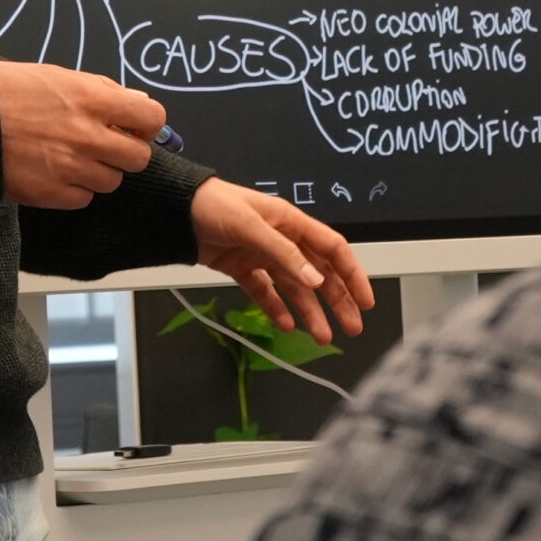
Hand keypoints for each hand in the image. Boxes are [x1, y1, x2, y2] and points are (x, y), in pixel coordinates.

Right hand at [0, 60, 165, 208]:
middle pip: (138, 158)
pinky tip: (53, 172)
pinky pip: (83, 199)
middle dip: (126, 152)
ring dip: (98, 171)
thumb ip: (100, 90)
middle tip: (105, 144)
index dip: (146, 124)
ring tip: (71, 157)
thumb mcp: (55, 75)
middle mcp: (86, 135)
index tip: (134, 125)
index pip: (151, 117)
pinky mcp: (51, 194)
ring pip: (111, 182)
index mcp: (91, 99)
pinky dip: (74, 189)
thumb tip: (136, 102)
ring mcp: (70, 167)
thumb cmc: (2, 90)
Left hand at [190, 178, 376, 345]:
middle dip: (337, 300)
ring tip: (321, 336)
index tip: (365, 301)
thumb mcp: (251, 226)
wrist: (174, 209)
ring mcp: (262, 255)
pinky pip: (265, 292)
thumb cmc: (212, 204)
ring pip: (294, 288)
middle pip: (318, 273)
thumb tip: (315, 280)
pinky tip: (285, 324)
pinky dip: (276, 308)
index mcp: (290, 222)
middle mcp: (281, 239)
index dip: (353, 275)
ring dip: (309, 311)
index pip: (333, 249)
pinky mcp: (242, 267)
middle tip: (351, 328)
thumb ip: (284, 254)